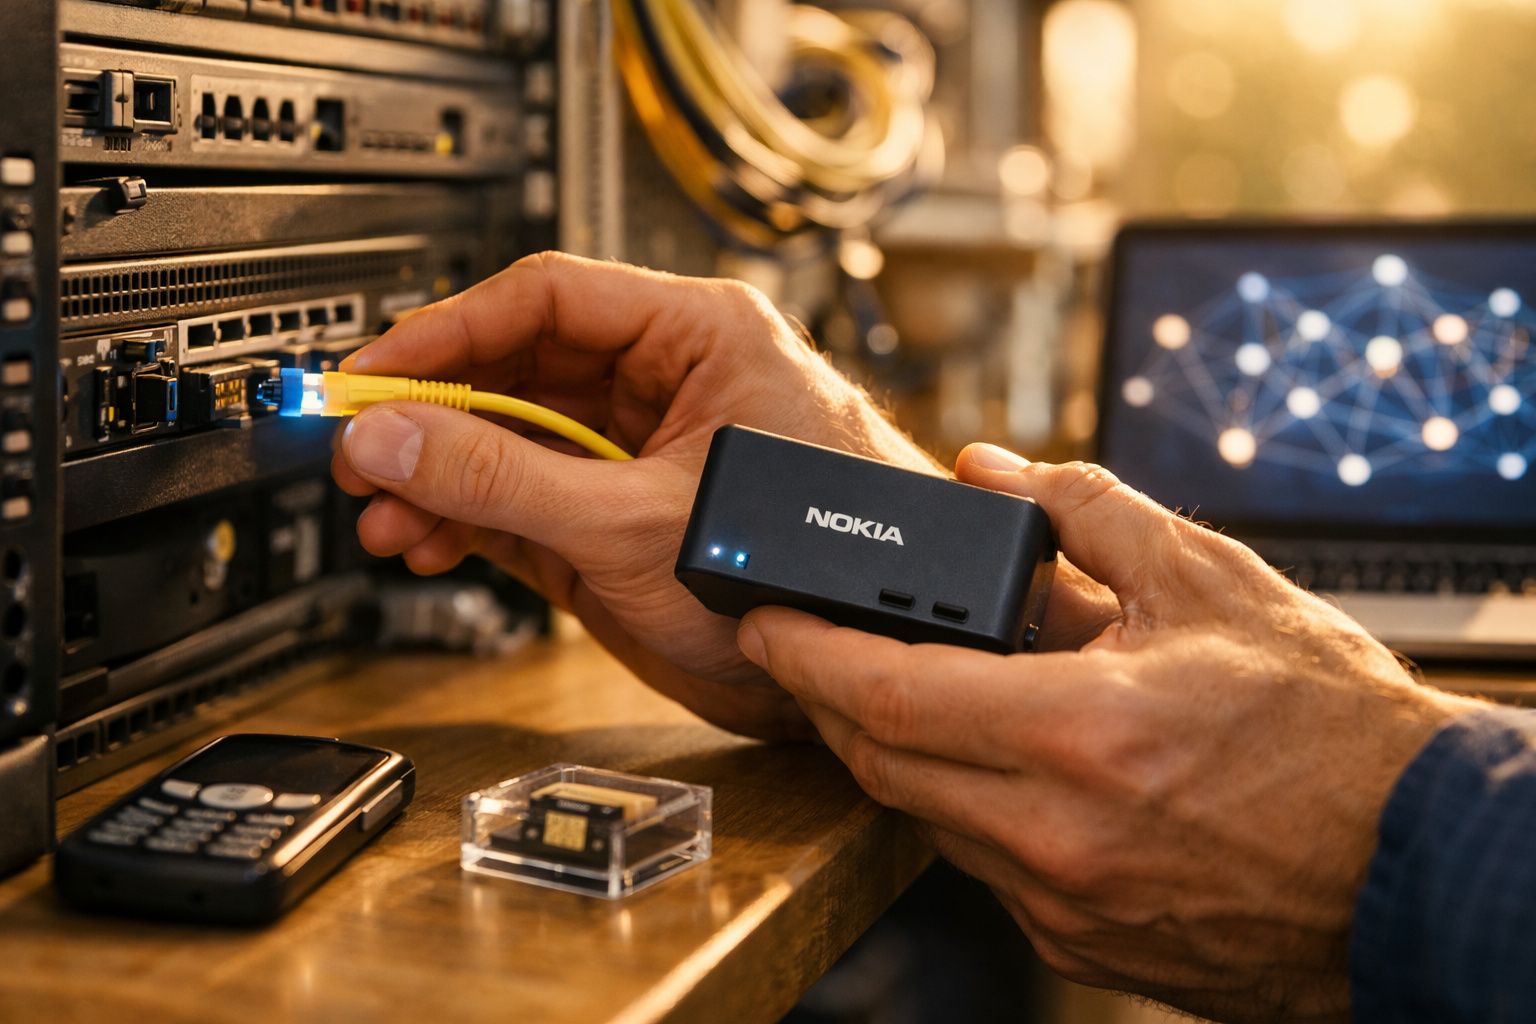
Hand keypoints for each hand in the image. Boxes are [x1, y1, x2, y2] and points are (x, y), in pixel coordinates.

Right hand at [332, 253, 1114, 738]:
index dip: (447, 332)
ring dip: (446, 479)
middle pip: (521, 370)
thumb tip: (395, 437)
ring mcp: (646, 457)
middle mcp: (671, 385)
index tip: (372, 374)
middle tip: (364, 453)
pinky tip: (431, 541)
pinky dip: (477, 523)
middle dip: (436, 417)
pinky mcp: (630, 522)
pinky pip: (534, 502)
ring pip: (518, 444)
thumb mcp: (636, 524)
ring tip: (391, 518)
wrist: (877, 667)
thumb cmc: (819, 571)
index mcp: (700, 338)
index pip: (548, 299)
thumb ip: (506, 480)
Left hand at [738, 443, 1479, 1020]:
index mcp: (1078, 737)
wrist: (1414, 866)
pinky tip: (980, 758)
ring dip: (888, 751)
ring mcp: (1062, 902)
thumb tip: (992, 470)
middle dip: (822, 698)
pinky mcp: (1078, 942)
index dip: (802, 653)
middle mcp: (1054, 835)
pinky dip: (955, 804)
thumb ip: (1085, 511)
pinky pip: (977, 864)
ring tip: (890, 686)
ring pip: (920, 818)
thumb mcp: (1213, 581)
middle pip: (879, 764)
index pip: (884, 696)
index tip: (760, 619)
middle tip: (801, 645)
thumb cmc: (1330, 731)